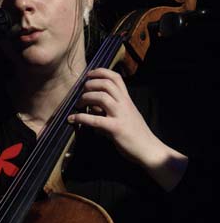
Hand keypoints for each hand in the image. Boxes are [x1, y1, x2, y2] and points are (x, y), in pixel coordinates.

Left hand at [67, 68, 187, 189]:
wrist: (149, 149)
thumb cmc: (136, 133)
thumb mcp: (125, 116)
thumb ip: (110, 109)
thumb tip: (91, 107)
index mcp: (127, 99)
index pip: (115, 77)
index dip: (100, 72)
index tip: (88, 75)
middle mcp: (124, 104)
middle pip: (106, 84)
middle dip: (89, 85)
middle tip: (81, 93)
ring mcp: (121, 115)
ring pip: (101, 97)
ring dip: (85, 98)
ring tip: (78, 105)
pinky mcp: (116, 129)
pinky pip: (95, 120)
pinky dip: (81, 118)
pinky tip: (72, 119)